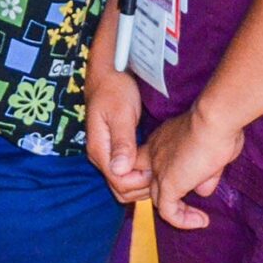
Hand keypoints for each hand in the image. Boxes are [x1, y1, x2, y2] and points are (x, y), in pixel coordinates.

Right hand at [84, 52, 151, 203]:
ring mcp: (107, 154)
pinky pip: (126, 173)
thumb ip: (122, 142)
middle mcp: (101, 156)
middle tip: (163, 174)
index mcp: (100, 149)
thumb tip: (119, 170)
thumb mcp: (121, 113)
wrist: (108, 74)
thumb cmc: (115, 89)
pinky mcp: (115, 150)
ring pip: (124, 184)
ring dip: (142, 184)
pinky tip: (155, 168)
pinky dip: (140, 176)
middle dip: (142, 188)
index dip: (140, 182)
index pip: (119, 181)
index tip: (157, 170)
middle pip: (120, 188)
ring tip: (161, 172)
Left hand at [139, 103, 242, 231]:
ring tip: (198, 218)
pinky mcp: (168, 183)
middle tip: (184, 207)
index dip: (167, 174)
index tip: (191, 182)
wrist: (215, 118)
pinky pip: (168, 211)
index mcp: (163, 139)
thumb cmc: (219, 126)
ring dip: (177, 212)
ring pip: (157, 199)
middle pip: (147, 180)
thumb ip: (206, 172)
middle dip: (164, 194)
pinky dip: (183, 220)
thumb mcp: (212, 150)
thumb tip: (203, 189)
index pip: (154, 161)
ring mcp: (159, 169)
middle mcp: (155, 152)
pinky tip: (202, 221)